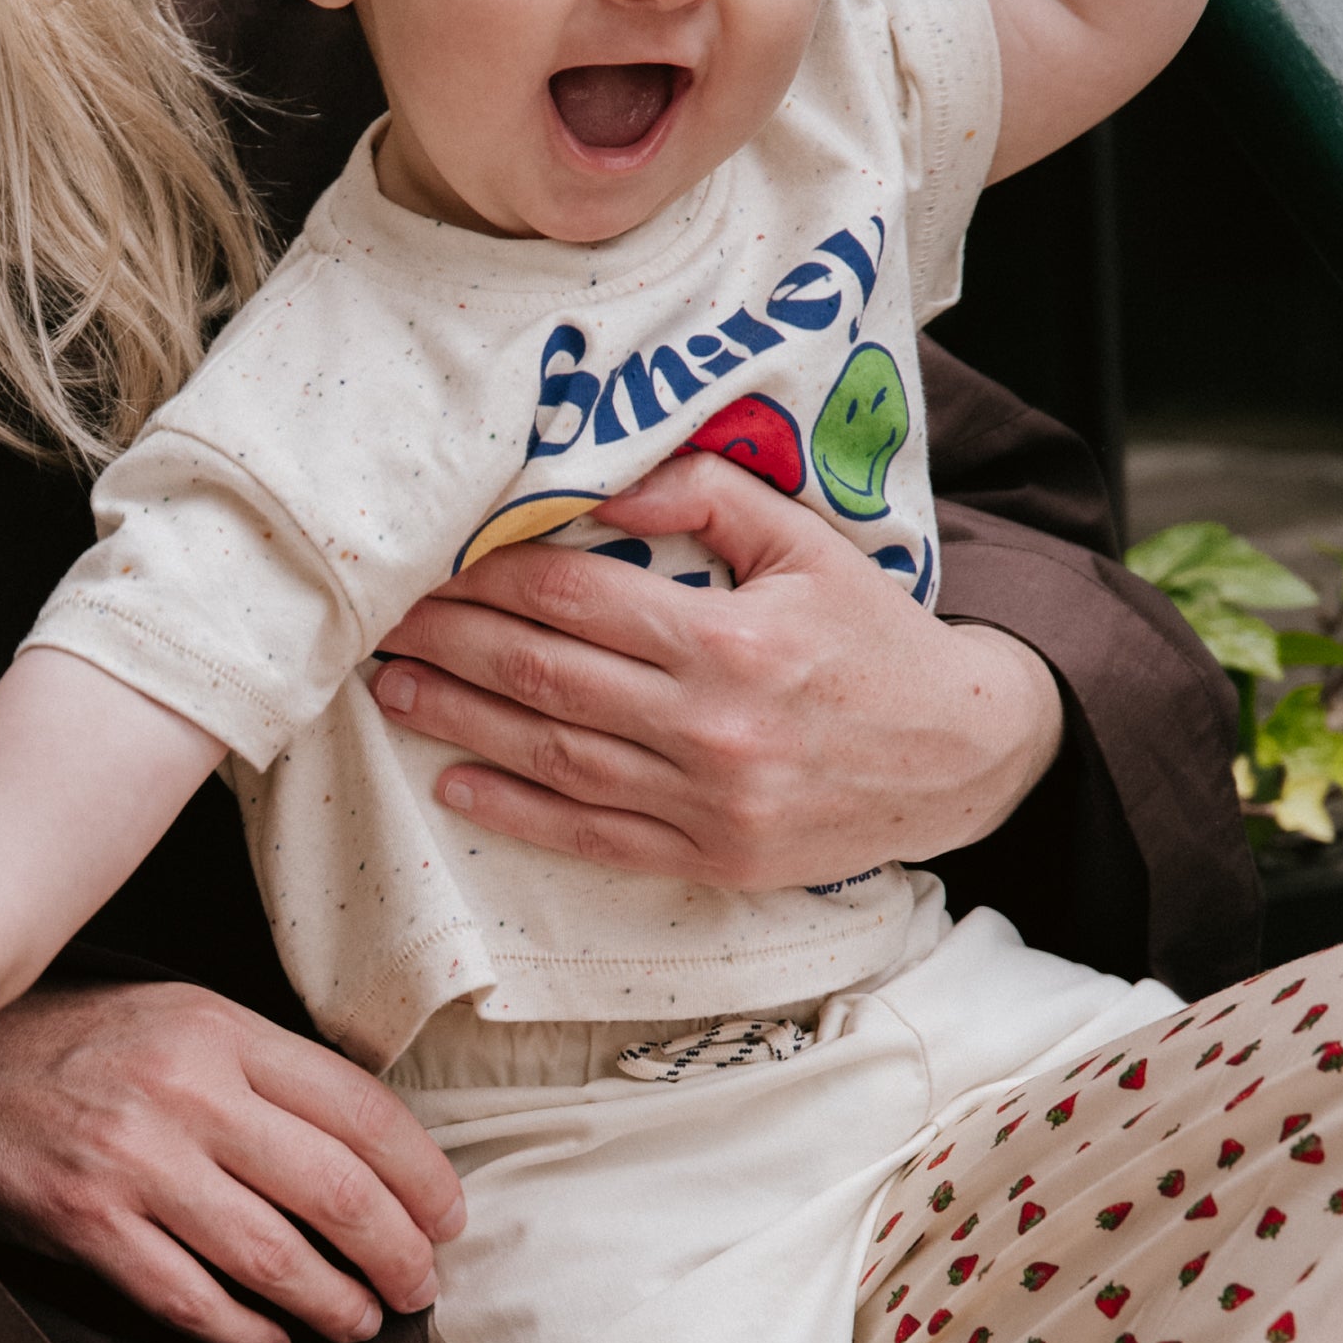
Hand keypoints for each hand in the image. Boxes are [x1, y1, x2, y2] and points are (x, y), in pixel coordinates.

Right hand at [0, 978, 463, 1342]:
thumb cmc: (70, 1047)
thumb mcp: (175, 1018)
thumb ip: (262, 1070)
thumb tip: (367, 1146)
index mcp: (220, 1031)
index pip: (360, 1111)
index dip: (422, 1178)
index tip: (448, 1221)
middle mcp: (183, 1090)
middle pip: (334, 1189)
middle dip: (396, 1254)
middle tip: (419, 1289)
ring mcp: (130, 1159)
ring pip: (270, 1255)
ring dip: (332, 1302)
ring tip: (357, 1321)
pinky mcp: (82, 1221)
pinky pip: (187, 1298)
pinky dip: (242, 1335)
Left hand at [369, 450, 1063, 888]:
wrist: (960, 755)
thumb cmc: (874, 638)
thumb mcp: (810, 543)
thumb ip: (710, 498)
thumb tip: (607, 484)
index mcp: (731, 639)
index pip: (577, 596)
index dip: (492, 576)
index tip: (435, 558)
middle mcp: (709, 725)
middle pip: (545, 675)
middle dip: (452, 640)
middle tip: (382, 615)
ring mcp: (705, 802)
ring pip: (551, 758)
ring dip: (459, 719)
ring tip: (393, 685)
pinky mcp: (708, 858)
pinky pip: (590, 836)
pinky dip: (514, 812)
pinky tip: (454, 782)